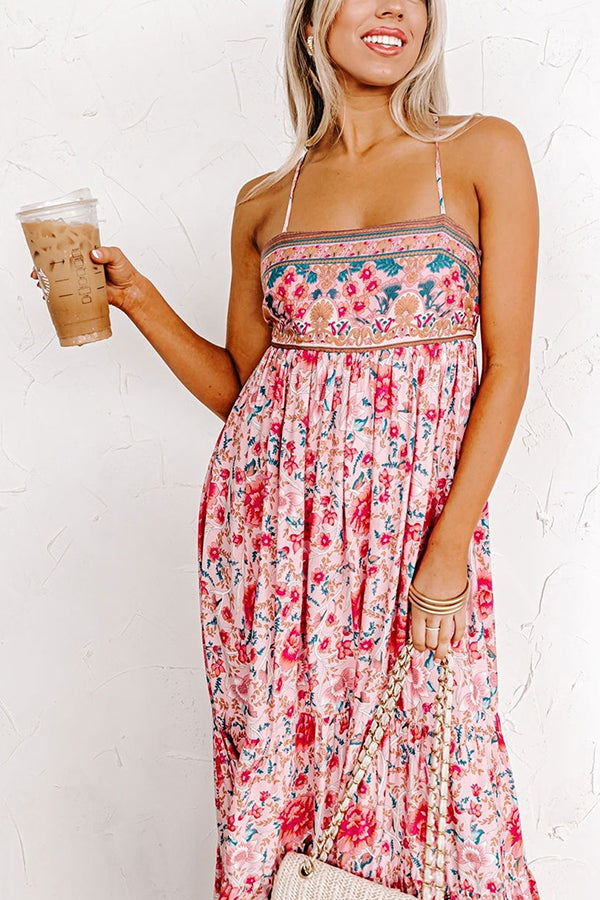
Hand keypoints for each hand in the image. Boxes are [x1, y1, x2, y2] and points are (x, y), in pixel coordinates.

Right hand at [30, 246, 146, 315]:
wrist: (129, 291)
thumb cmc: (125, 271)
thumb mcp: (117, 256)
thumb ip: (107, 253)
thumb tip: (95, 254)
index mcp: (85, 253)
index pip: (66, 249)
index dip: (52, 251)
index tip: (42, 253)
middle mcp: (80, 265)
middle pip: (58, 265)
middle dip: (44, 268)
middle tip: (37, 272)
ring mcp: (80, 279)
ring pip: (60, 279)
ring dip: (48, 282)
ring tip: (41, 285)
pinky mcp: (82, 292)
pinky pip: (67, 294)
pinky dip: (57, 296)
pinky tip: (50, 297)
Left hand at [409, 543, 468, 660]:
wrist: (445, 558)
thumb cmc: (427, 569)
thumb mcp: (414, 588)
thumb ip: (416, 604)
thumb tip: (418, 617)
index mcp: (418, 610)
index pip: (418, 636)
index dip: (419, 645)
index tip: (420, 648)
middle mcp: (432, 614)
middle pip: (432, 639)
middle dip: (431, 648)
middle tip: (432, 654)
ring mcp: (447, 612)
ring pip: (445, 637)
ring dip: (443, 648)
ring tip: (441, 656)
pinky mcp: (459, 607)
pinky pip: (459, 627)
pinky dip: (457, 636)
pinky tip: (455, 641)